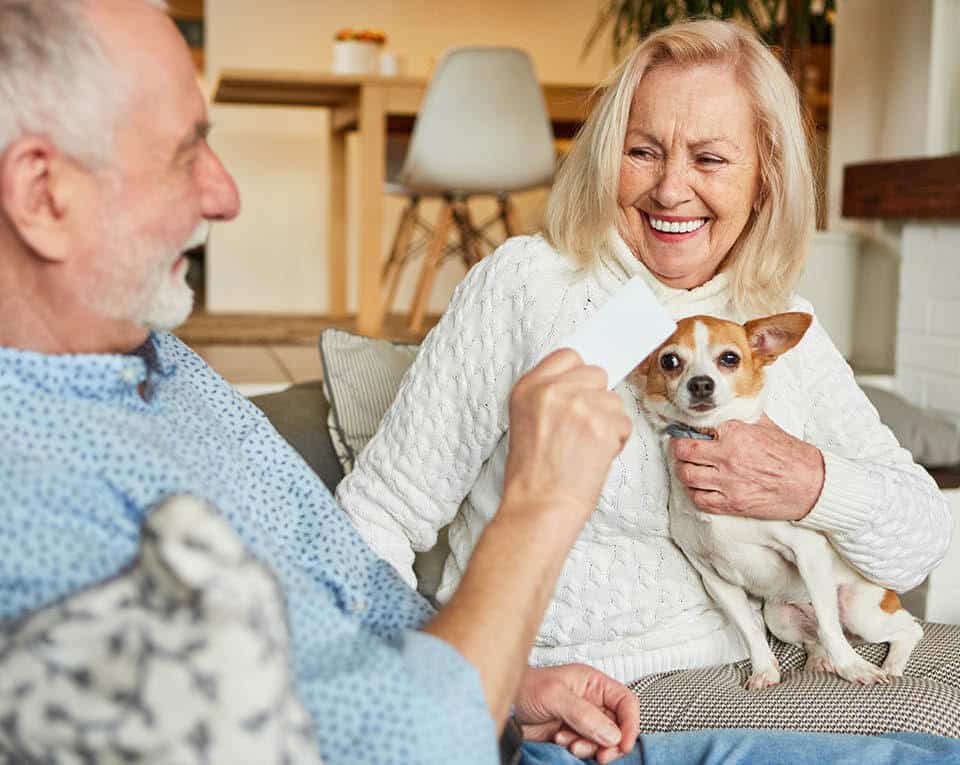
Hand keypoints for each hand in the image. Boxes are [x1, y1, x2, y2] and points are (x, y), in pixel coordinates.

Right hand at [502, 349, 631, 532]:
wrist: (540, 506)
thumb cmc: (533, 474)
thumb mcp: (525, 421)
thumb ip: (549, 396)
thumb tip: (582, 385)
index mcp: (528, 387)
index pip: (567, 356)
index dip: (579, 376)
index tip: (582, 390)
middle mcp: (553, 390)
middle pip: (596, 374)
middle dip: (597, 398)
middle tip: (583, 427)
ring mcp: (580, 404)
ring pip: (614, 400)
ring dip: (608, 423)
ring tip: (587, 447)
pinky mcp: (603, 423)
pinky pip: (625, 423)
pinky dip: (617, 441)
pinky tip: (596, 456)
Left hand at [515, 664, 639, 764]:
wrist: (504, 706)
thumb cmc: (524, 688)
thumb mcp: (554, 695)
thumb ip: (583, 714)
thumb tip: (612, 734)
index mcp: (592, 683)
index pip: (625, 702)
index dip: (630, 723)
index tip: (623, 743)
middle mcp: (591, 701)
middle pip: (618, 725)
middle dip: (610, 742)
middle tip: (600, 754)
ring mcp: (582, 719)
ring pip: (603, 740)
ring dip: (590, 746)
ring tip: (570, 743)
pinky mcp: (572, 734)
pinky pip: (588, 747)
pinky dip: (579, 750)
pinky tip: (561, 741)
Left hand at [670, 415, 824, 520]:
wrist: (813, 485)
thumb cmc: (793, 456)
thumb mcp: (767, 426)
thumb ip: (743, 417)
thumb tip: (727, 410)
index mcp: (735, 434)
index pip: (696, 429)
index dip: (688, 431)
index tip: (685, 432)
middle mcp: (728, 457)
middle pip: (684, 452)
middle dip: (679, 449)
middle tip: (682, 449)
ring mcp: (728, 483)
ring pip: (687, 475)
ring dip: (684, 471)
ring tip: (690, 467)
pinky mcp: (732, 504)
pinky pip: (700, 500)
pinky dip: (695, 493)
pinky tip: (700, 487)